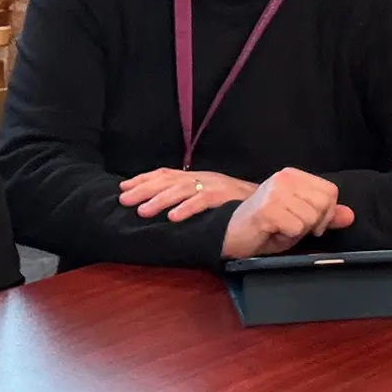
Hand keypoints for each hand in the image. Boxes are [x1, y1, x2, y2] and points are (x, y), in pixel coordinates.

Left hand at [120, 168, 258, 222]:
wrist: (267, 198)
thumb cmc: (235, 201)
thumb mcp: (208, 194)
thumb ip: (189, 196)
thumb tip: (164, 205)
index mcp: (196, 176)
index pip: (164, 174)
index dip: (143, 180)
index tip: (123, 188)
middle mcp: (201, 177)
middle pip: (167, 180)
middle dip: (143, 189)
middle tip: (123, 200)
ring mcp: (213, 185)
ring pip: (181, 190)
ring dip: (160, 200)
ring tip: (142, 211)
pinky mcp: (224, 196)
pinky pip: (203, 201)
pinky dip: (187, 209)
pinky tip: (173, 218)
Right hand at [221, 169, 353, 258]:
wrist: (232, 235)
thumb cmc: (266, 227)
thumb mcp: (300, 220)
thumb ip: (325, 216)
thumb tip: (350, 215)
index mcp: (292, 175)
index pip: (330, 191)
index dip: (327, 213)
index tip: (310, 223)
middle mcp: (284, 177)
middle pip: (324, 204)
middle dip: (313, 223)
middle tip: (291, 226)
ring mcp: (275, 192)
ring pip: (311, 217)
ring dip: (298, 231)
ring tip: (279, 228)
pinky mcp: (268, 209)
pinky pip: (297, 228)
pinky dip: (287, 237)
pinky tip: (272, 232)